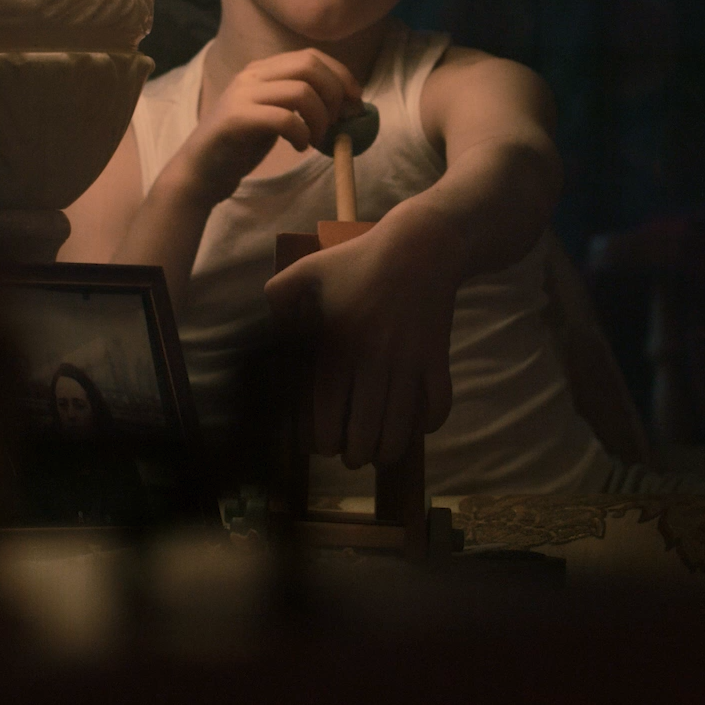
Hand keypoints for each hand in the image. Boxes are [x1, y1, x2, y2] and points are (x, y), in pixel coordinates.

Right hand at [170, 48, 360, 204]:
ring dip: (320, 118)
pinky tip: (300, 147)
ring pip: (301, 91)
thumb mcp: (274, 116)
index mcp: (262, 69)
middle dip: (334, 93)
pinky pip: (284, 118)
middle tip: (337, 122)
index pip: (311, 56)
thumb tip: (347, 104)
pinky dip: (302, 134)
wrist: (201, 171)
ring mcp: (242, 94)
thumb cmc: (241, 145)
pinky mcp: (236, 119)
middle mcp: (252, 74)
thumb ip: (300, 103)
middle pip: (309, 66)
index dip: (340, 75)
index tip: (355, 100)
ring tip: (316, 139)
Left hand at [264, 217, 459, 467]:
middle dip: (355, 454)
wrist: (421, 247)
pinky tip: (419, 428)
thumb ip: (279, 294)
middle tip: (351, 457)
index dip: (323, 439)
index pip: (327, 412)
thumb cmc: (360, 259)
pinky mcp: (437, 359)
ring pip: (400, 425)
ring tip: (380, 455)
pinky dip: (430, 423)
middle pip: (364, 428)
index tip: (323, 447)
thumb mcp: (309, 269)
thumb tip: (266, 323)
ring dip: (389, 449)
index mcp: (338, 347)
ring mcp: (408, 363)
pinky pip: (438, 403)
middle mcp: (373, 362)